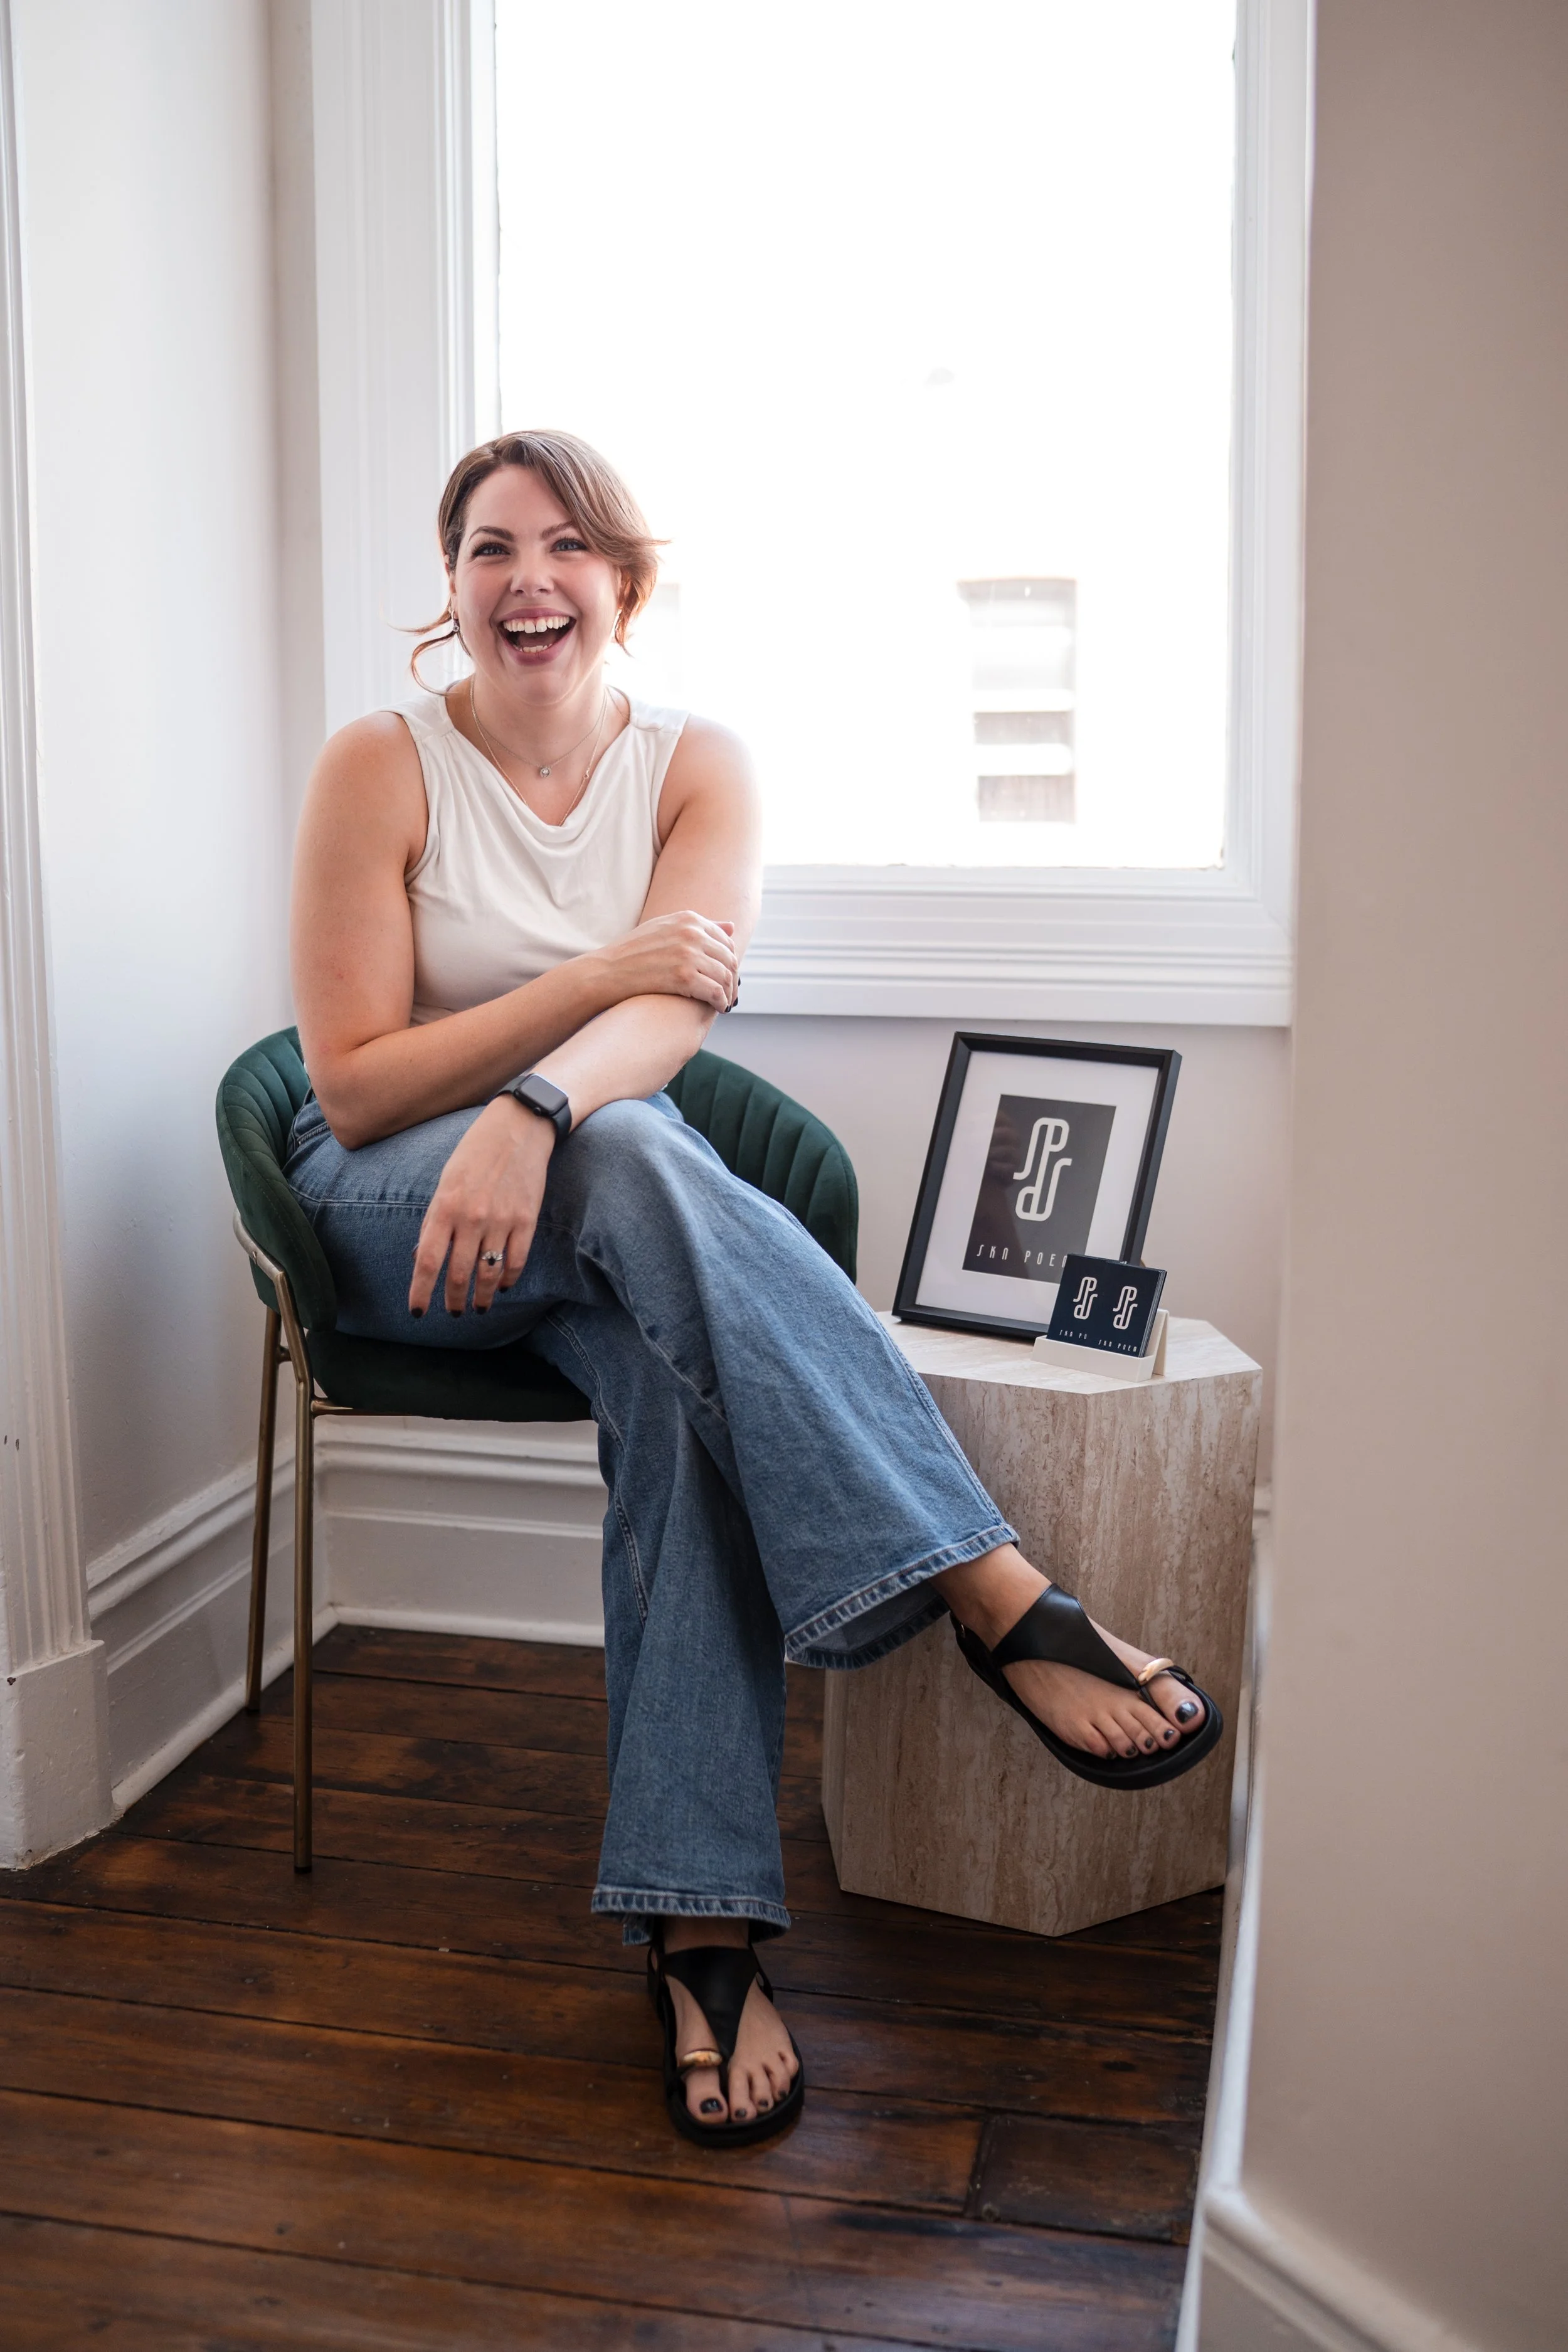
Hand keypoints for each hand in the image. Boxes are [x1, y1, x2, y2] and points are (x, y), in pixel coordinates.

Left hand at [408, 1097, 554, 1316]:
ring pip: (488, 1275)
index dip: (420, 1292)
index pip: (427, 1261)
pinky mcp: (526, 1220)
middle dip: (454, 1300)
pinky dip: (508, 1280)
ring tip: (477, 1307)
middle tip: (453, 1312)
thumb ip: (435, 1220)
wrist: (519, 1126)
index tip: (417, 1313)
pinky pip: (515, 1262)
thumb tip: (421, 1256)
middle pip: (458, 1275)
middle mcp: (471, 1218)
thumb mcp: (446, 1181)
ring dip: (481, 1297)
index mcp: (445, 1206)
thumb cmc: (475, 1152)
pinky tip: (502, 1287)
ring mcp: (500, 1220)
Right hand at [591, 911, 738, 1012]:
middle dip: (733, 979)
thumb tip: (732, 927)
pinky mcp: (684, 977)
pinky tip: (719, 1008)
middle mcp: (691, 933)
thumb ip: (698, 926)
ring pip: (725, 976)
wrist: (608, 971)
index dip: (730, 961)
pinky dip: (721, 1002)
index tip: (727, 976)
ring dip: (729, 993)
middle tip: (730, 995)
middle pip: (729, 959)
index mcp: (689, 919)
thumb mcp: (665, 928)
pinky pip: (716, 992)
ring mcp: (688, 954)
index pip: (726, 940)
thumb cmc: (633, 952)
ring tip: (725, 1004)